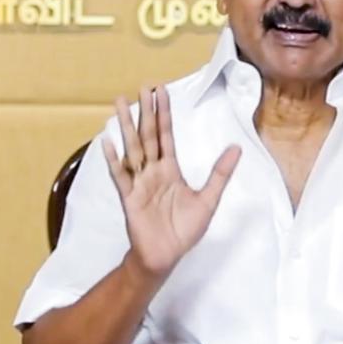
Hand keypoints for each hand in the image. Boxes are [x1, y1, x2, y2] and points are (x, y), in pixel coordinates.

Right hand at [103, 85, 240, 279]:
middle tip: (142, 86)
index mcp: (170, 170)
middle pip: (148, 135)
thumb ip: (220, 174)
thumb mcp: (208, 199)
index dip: (164, 113)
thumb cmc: (184, 230)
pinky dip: (114, 159)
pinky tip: (107, 141)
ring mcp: (139, 183)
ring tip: (119, 103)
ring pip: (132, 148)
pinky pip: (120, 176)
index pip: (166, 135)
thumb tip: (236, 148)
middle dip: (146, 111)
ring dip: (126, 126)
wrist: (166, 256)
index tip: (160, 91)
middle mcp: (153, 171)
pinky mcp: (129, 198)